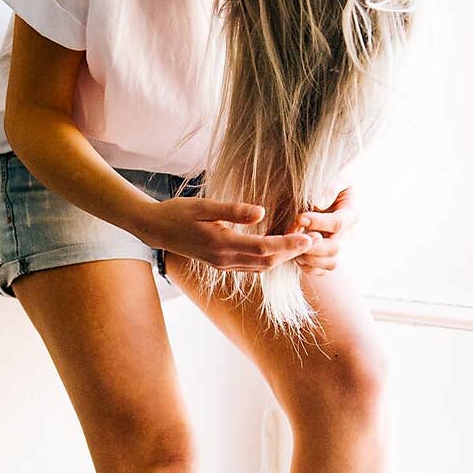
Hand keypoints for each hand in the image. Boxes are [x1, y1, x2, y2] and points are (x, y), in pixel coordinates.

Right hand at [138, 197, 313, 272]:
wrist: (156, 229)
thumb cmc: (178, 212)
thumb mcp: (204, 205)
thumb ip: (234, 210)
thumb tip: (262, 212)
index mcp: (222, 244)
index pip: (264, 248)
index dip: (289, 244)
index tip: (309, 237)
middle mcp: (225, 260)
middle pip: (267, 262)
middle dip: (293, 253)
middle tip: (316, 239)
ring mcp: (223, 265)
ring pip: (261, 267)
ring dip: (283, 257)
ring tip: (303, 243)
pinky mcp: (222, 264)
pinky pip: (252, 266)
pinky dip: (269, 259)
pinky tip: (280, 249)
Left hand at [285, 186, 359, 272]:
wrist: (328, 195)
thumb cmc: (331, 181)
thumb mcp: (336, 176)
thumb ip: (330, 186)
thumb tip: (319, 202)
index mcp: (352, 213)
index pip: (338, 223)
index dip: (318, 223)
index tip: (300, 218)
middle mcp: (349, 234)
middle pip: (335, 248)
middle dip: (312, 244)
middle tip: (292, 237)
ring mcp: (341, 247)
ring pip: (330, 263)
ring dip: (308, 258)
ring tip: (292, 245)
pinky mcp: (330, 256)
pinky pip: (322, 271)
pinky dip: (308, 267)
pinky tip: (295, 254)